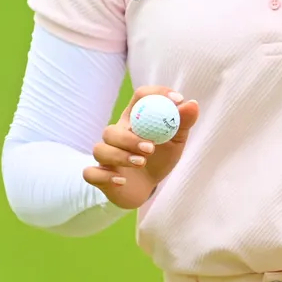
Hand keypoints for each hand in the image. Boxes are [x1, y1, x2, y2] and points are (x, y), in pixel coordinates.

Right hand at [82, 86, 198, 209]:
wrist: (147, 188)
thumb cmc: (159, 158)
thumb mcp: (175, 141)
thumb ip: (183, 123)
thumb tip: (191, 104)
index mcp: (135, 120)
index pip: (141, 96)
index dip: (158, 93)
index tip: (177, 100)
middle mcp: (117, 134)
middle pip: (113, 129)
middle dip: (130, 138)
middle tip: (150, 148)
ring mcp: (106, 155)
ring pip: (100, 149)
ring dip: (120, 156)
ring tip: (141, 163)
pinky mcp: (100, 175)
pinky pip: (91, 173)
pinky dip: (104, 177)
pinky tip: (122, 180)